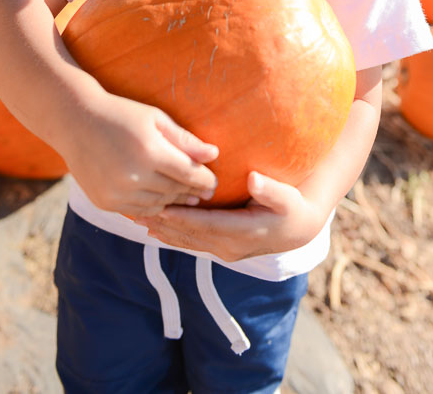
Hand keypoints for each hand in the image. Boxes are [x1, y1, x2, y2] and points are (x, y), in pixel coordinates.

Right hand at [62, 90, 218, 217]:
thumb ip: (185, 140)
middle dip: (192, 192)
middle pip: (175, 191)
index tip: (214, 183)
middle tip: (204, 193)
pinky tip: (161, 200)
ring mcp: (117, 193)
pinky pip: (138, 211)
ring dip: (174, 201)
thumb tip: (214, 155)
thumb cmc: (121, 114)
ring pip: (158, 204)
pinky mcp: (105, 202)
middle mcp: (133, 176)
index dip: (205, 180)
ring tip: (185, 197)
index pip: (189, 174)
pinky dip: (152, 207)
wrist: (75, 122)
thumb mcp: (155, 119)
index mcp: (150, 151)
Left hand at [135, 170, 326, 261]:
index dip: (181, 216)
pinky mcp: (220, 249)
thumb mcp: (287, 197)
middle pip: (189, 235)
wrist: (298, 229)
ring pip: (186, 241)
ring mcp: (224, 251)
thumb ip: (271, 189)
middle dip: (161, 223)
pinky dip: (171, 235)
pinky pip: (191, 242)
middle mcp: (229, 246)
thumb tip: (254, 180)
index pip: (205, 224)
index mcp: (243, 232)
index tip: (159, 206)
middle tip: (134, 210)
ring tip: (134, 216)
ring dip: (160, 230)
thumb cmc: (292, 206)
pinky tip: (153, 228)